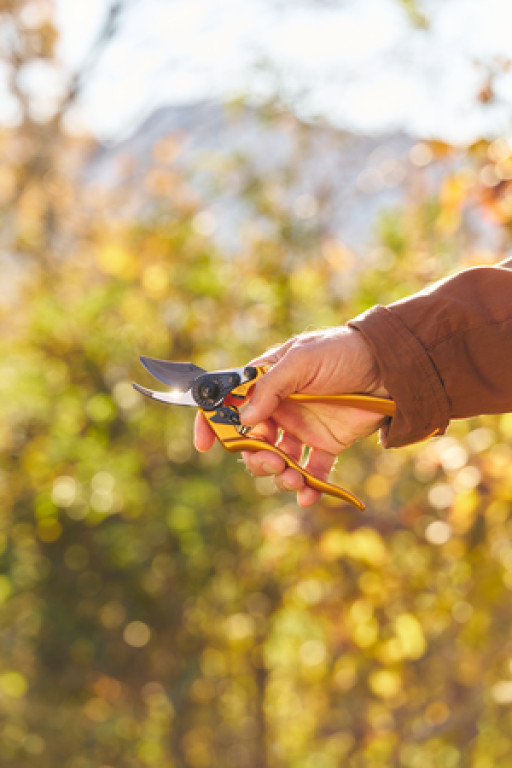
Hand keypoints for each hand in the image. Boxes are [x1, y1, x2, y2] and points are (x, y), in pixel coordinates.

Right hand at [194, 327, 389, 505]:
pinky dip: (308, 488)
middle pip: (251, 442)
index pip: (229, 404)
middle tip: (273, 462)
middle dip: (255, 458)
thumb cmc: (342, 351)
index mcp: (267, 383)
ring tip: (293, 480)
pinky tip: (309, 495)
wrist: (389, 365)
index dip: (212, 423)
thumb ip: (271, 387)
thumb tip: (244, 419)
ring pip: (278, 461)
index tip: (205, 445)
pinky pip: (311, 472)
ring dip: (279, 475)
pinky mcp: (326, 445)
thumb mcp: (303, 359)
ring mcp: (302, 428)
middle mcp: (279, 409)